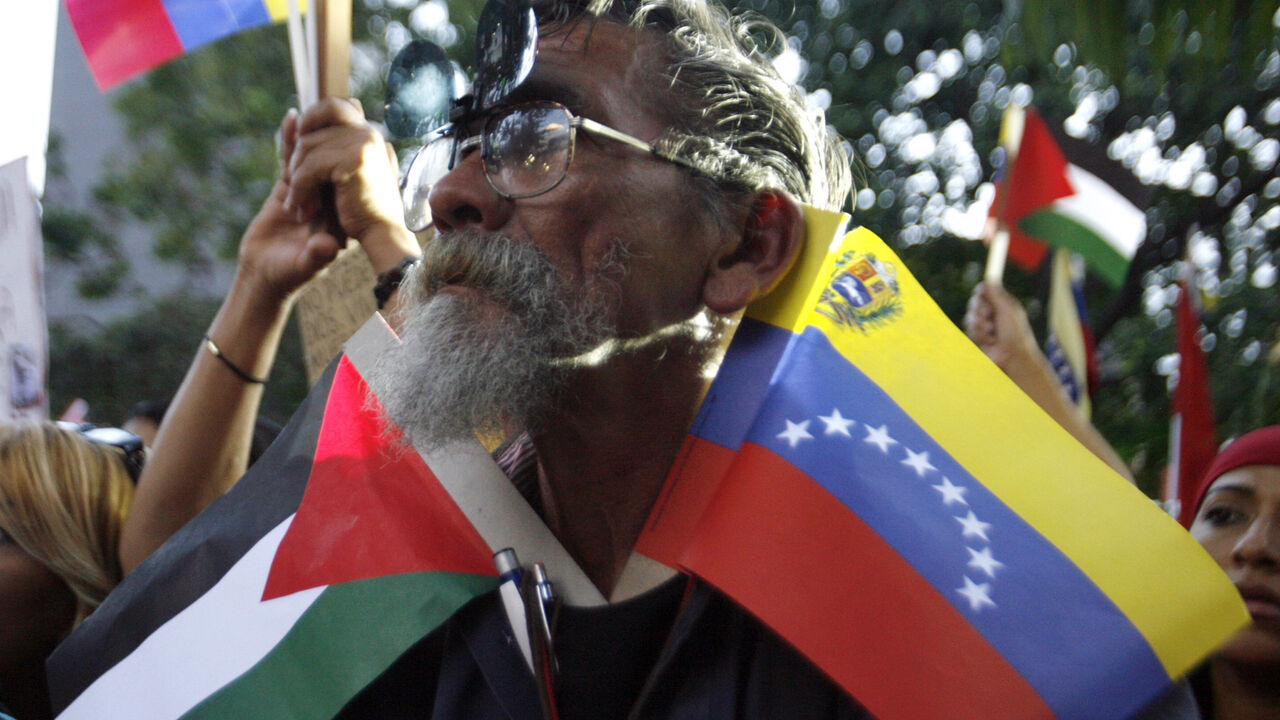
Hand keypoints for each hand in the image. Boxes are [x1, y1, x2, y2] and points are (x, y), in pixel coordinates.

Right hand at [235, 108, 345, 305]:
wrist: (264, 276)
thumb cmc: (288, 274)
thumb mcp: (304, 266)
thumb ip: (316, 256)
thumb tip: (327, 247)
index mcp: (343, 215)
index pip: (353, 181)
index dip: (355, 159)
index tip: (354, 139)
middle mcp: (330, 200)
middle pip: (338, 162)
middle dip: (334, 140)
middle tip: (333, 119)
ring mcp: (309, 190)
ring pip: (314, 155)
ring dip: (313, 135)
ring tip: (313, 113)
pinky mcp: (286, 186)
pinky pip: (289, 158)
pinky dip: (289, 140)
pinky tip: (291, 120)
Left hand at [283, 99, 417, 272]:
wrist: (383, 237)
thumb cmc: (364, 210)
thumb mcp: (348, 172)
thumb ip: (336, 147)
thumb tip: (318, 115)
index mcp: (367, 132)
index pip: (332, 107)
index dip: (309, 120)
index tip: (295, 144)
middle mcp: (367, 132)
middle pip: (313, 121)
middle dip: (296, 148)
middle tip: (289, 178)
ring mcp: (362, 143)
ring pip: (307, 147)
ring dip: (295, 177)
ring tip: (298, 205)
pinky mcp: (354, 161)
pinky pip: (310, 167)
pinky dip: (299, 190)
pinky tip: (301, 208)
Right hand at [963, 282, 1041, 373]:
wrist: (1013, 356)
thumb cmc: (1016, 333)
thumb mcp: (1008, 309)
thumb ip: (997, 294)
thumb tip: (988, 279)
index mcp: (1001, 305)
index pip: (984, 292)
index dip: (981, 292)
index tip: (981, 292)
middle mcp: (991, 315)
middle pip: (974, 303)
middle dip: (979, 308)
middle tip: (988, 313)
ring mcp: (983, 327)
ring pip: (969, 317)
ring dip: (980, 324)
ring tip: (992, 331)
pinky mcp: (977, 338)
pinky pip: (969, 330)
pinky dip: (979, 335)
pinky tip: (990, 341)